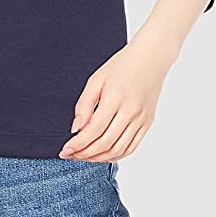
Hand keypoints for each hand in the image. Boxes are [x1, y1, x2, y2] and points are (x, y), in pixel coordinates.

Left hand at [58, 36, 171, 161]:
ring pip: (118, 150)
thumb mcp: (96, 80)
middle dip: (84, 154)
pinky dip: (115, 155)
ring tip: (84, 156)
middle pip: (104, 144)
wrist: (151, 58)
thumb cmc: (122, 66)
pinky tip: (102, 154)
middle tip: (71, 155)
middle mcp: (131, 112)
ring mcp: (141, 119)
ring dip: (98, 158)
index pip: (93, 131)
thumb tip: (76, 129)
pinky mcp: (147, 123)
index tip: (65, 150)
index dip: (77, 145)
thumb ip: (84, 105)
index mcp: (115, 98)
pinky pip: (130, 147)